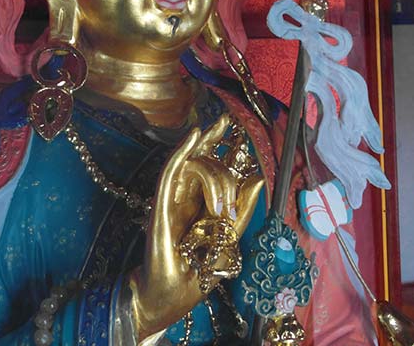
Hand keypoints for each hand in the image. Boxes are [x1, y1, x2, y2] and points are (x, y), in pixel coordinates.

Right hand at [130, 114, 263, 340]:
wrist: (169, 297)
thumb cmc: (197, 272)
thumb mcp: (230, 239)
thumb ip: (243, 210)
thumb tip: (258, 177)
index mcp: (201, 200)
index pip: (211, 162)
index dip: (219, 141)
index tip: (230, 123)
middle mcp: (186, 193)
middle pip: (205, 160)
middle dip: (219, 150)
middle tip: (227, 143)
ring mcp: (172, 198)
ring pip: (195, 166)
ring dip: (216, 180)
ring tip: (221, 212)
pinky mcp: (162, 206)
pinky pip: (171, 171)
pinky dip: (182, 151)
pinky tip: (194, 135)